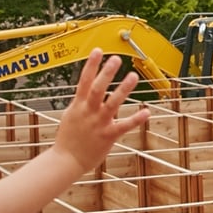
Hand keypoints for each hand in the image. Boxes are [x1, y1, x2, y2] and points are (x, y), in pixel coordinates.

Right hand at [54, 50, 144, 171]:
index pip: (84, 81)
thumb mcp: (71, 116)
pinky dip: (135, 120)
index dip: (91, 65)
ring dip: (123, 90)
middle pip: (97, 88)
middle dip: (106, 73)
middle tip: (116, 58)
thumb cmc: (68, 139)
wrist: (66, 161)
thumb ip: (80, 103)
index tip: (98, 51)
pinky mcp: (107, 136)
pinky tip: (146, 112)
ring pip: (112, 104)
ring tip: (133, 76)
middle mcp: (88, 112)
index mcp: (78, 106)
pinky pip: (123, 126)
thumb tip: (84, 90)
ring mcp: (98, 124)